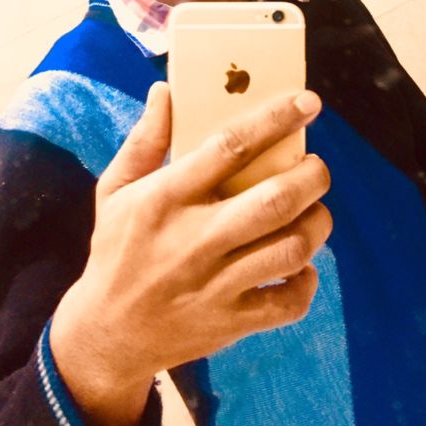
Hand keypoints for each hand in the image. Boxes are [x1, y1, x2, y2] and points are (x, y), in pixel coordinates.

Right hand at [50, 83, 330, 425]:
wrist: (107, 335)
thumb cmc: (116, 251)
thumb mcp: (115, 190)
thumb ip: (145, 140)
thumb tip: (164, 90)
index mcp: (165, 198)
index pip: (230, 147)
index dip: (275, 119)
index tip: (307, 102)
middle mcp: (194, 240)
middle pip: (275, 201)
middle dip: (311, 176)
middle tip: (317, 166)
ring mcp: (216, 286)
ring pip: (290, 249)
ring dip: (316, 224)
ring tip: (314, 210)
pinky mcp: (232, 322)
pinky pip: (289, 302)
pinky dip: (306, 280)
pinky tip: (300, 263)